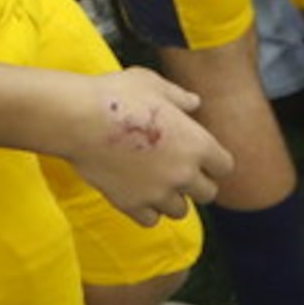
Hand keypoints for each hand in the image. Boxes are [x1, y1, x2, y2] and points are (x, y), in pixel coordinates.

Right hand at [48, 69, 230, 224]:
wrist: (78, 118)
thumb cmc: (116, 95)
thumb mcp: (152, 84)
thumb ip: (178, 96)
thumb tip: (194, 102)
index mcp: (197, 143)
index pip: (225, 166)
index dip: (214, 160)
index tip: (200, 155)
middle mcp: (183, 173)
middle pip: (208, 193)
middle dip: (196, 183)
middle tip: (177, 170)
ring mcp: (157, 192)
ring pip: (180, 211)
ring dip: (171, 198)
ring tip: (154, 182)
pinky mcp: (131, 204)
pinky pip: (150, 220)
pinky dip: (146, 209)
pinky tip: (136, 192)